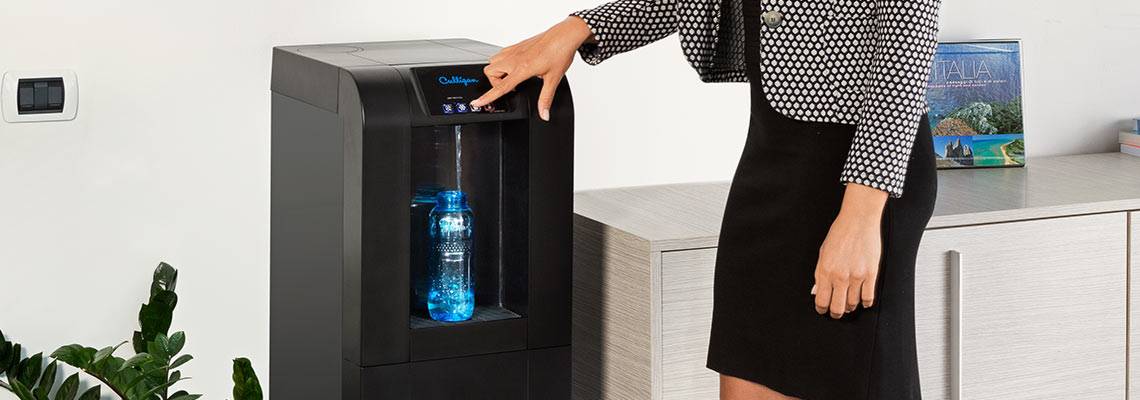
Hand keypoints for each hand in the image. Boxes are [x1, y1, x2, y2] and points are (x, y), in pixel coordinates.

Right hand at [471, 16, 593, 120]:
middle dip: (495, 82)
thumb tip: (544, 114)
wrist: (564, 36)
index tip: (476, 103)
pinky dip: (503, 62)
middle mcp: (514, 58)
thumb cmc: (559, 53)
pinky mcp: (516, 45)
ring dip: (498, 72)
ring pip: (493, 61)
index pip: (500, 87)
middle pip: (490, 72)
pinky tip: (516, 66)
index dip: (487, 97)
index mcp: (522, 69)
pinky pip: (501, 54)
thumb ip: (546, 99)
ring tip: (512, 77)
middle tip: (510, 87)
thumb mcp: (553, 79)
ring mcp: (514, 50)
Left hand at [811, 183, 887, 318]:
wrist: (858, 220)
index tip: (823, 310)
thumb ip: (819, 273)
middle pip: (837, 307)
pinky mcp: (870, 274)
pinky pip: (868, 297)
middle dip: (835, 313)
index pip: (821, 300)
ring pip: (852, 304)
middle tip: (836, 313)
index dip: (821, 309)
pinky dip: (865, 303)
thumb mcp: (823, 253)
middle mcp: (839, 276)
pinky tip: (863, 302)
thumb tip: (817, 290)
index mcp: (825, 271)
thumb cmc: (840, 233)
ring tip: (848, 305)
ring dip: (850, 307)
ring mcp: (856, 276)